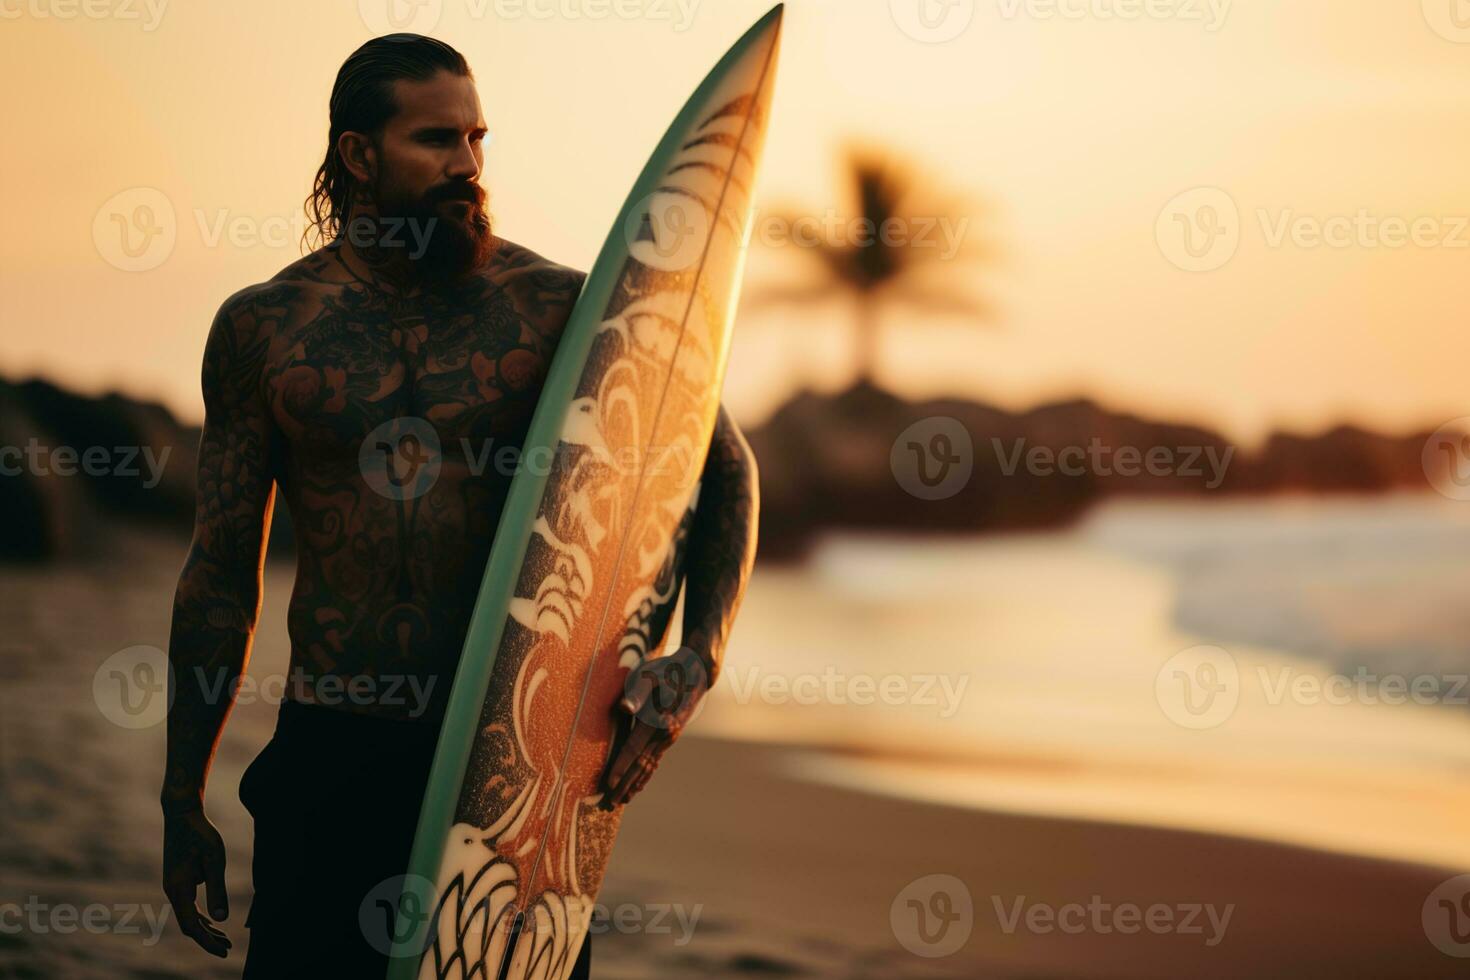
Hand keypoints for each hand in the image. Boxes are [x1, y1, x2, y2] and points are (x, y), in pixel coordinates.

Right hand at [162, 808, 231, 956]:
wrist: (182, 815)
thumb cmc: (201, 835)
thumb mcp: (214, 861)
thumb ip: (217, 890)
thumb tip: (222, 919)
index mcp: (179, 889)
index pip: (191, 926)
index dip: (207, 941)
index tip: (223, 951)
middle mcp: (172, 891)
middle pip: (189, 924)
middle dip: (207, 939)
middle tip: (227, 949)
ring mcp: (173, 885)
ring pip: (188, 915)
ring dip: (205, 928)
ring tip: (224, 939)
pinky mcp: (177, 879)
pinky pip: (188, 905)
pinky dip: (200, 915)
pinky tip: (213, 920)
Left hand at [600, 646, 712, 809]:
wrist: (695, 672)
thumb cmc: (667, 670)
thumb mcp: (651, 675)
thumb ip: (636, 693)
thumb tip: (624, 707)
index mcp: (658, 721)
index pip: (634, 749)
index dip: (620, 767)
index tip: (608, 784)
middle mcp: (665, 735)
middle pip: (640, 765)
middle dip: (624, 785)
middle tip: (608, 804)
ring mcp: (668, 739)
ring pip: (648, 767)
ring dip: (633, 785)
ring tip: (620, 802)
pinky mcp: (668, 738)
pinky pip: (654, 762)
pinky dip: (645, 776)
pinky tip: (637, 787)